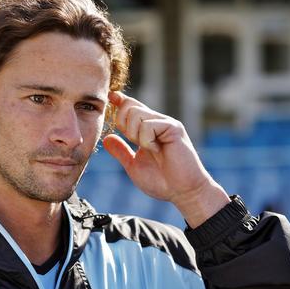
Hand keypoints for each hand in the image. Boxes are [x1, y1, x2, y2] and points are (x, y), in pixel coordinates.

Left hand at [103, 92, 229, 227]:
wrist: (182, 192)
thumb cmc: (161, 181)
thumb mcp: (134, 165)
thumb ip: (121, 151)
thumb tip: (107, 138)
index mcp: (148, 129)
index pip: (132, 107)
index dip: (120, 101)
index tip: (111, 96)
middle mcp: (157, 122)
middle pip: (129, 107)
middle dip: (123, 124)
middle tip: (133, 142)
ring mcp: (166, 124)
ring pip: (136, 113)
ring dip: (134, 134)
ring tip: (148, 148)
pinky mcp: (173, 128)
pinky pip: (148, 125)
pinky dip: (146, 141)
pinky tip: (156, 150)